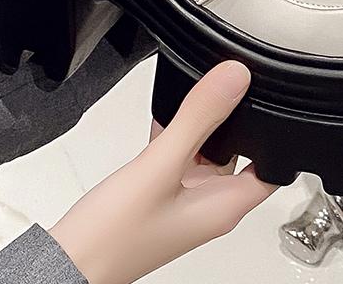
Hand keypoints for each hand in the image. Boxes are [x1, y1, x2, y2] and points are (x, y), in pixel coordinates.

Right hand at [49, 60, 277, 283]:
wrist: (66, 262)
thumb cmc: (112, 237)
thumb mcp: (160, 166)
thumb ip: (198, 120)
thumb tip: (233, 79)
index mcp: (224, 205)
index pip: (271, 167)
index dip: (276, 134)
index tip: (270, 98)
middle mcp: (209, 204)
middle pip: (239, 152)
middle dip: (232, 120)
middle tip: (220, 87)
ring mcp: (184, 199)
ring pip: (207, 151)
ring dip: (201, 125)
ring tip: (190, 98)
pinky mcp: (161, 193)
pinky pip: (179, 155)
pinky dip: (176, 134)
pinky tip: (163, 116)